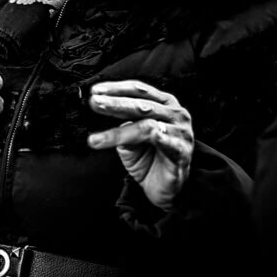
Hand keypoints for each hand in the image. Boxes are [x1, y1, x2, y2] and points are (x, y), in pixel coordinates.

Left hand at [86, 80, 193, 210]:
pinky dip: (145, 141)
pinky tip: (129, 141)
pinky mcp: (181, 151)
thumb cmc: (149, 157)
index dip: (116, 89)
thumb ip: (123, 125)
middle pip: (142, 105)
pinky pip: (162, 143)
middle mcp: (175, 114)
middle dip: (115, 103)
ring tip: (95, 139)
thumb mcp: (130, 139)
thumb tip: (108, 114)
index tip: (95, 91)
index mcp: (163, 104)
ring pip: (146, 126)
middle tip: (94, 103)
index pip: (139, 90)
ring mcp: (181, 132)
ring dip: (119, 132)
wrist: (165, 188)